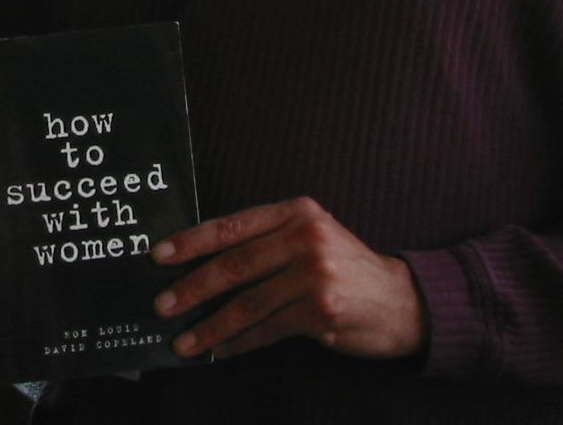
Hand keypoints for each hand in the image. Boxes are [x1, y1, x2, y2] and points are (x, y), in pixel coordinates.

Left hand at [151, 197, 426, 361]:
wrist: (402, 299)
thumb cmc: (344, 265)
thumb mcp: (311, 235)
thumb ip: (267, 239)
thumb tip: (205, 260)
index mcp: (296, 212)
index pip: (233, 225)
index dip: (193, 241)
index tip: (160, 255)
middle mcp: (305, 238)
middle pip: (235, 264)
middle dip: (192, 287)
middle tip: (163, 304)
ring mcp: (315, 275)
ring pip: (248, 303)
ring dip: (210, 325)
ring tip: (183, 340)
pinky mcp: (321, 311)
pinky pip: (267, 330)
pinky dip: (238, 343)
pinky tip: (219, 351)